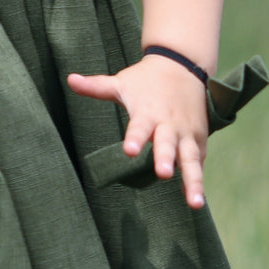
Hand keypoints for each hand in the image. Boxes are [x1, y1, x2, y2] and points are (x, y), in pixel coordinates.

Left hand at [67, 54, 209, 208]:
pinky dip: (197, 179)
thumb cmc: (145, 79)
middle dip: (165, 158)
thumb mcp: (121, 82)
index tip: (129, 151)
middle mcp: (169, 124)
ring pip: (190, 159)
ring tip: (195, 204)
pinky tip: (196, 201)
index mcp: (148, 112)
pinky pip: (197, 161)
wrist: (183, 65)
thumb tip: (70, 79)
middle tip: (162, 174)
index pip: (139, 127)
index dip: (135, 138)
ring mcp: (187, 133)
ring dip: (193, 180)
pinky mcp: (199, 140)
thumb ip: (96, 86)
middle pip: (167, 144)